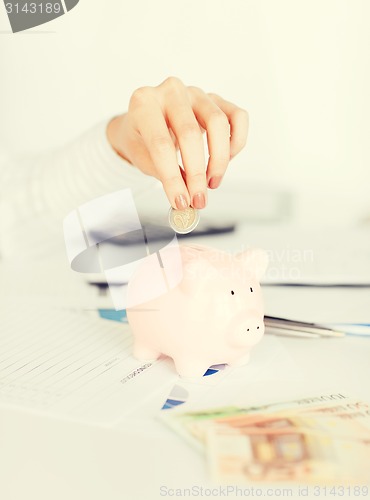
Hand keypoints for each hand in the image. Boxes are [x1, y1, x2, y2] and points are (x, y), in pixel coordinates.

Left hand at [107, 77, 248, 209]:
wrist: (145, 121)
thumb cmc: (142, 139)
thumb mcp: (140, 157)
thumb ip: (161, 174)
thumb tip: (186, 197)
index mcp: (143, 103)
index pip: (161, 145)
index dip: (173, 179)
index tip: (181, 202)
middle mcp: (170, 91)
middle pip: (190, 133)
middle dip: (196, 174)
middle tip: (198, 198)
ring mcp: (195, 93)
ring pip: (218, 123)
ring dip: (219, 160)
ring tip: (212, 183)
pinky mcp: (215, 98)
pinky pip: (237, 117)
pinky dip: (237, 141)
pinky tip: (227, 160)